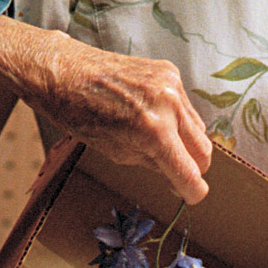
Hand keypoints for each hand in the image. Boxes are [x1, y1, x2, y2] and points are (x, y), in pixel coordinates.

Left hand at [0, 17, 211, 204]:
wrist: (63, 71)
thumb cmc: (79, 116)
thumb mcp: (116, 153)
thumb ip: (151, 164)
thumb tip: (174, 175)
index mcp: (154, 131)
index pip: (190, 173)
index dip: (192, 191)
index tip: (189, 196)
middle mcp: (169, 105)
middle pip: (204, 151)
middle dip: (192, 168)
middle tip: (175, 176)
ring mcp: (172, 84)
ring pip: (199, 129)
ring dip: (186, 144)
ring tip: (159, 146)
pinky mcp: (169, 71)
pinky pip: (186, 107)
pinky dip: (177, 121)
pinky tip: (153, 120)